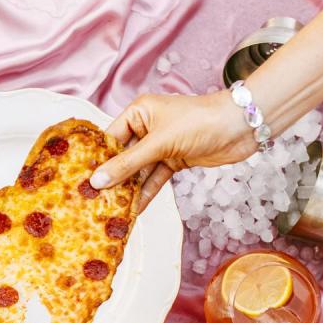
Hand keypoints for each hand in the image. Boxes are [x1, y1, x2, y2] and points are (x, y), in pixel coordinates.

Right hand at [90, 92, 253, 210]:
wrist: (241, 127)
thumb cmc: (199, 122)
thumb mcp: (159, 143)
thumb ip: (128, 164)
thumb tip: (97, 181)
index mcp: (138, 113)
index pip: (110, 138)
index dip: (97, 159)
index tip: (81, 181)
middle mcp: (147, 127)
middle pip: (122, 157)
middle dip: (111, 178)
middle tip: (92, 200)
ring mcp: (161, 146)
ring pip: (138, 171)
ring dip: (127, 189)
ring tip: (110, 209)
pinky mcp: (174, 160)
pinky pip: (154, 179)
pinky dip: (146, 193)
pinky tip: (133, 209)